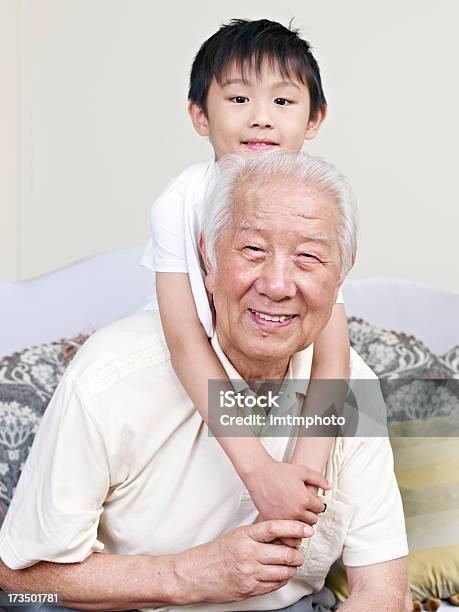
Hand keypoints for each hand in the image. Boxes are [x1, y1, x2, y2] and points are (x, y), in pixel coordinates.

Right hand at [172, 520, 307, 604]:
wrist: (196, 574)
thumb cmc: (216, 553)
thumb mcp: (237, 534)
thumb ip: (258, 533)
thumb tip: (282, 530)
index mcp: (245, 536)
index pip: (275, 528)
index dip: (294, 527)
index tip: (306, 529)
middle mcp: (248, 554)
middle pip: (285, 553)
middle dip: (297, 554)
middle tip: (298, 552)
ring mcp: (250, 573)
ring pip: (284, 572)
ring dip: (292, 568)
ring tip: (290, 564)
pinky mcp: (250, 589)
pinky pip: (275, 585)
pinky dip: (282, 580)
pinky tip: (279, 575)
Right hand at [245, 458, 328, 546]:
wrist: (259, 474)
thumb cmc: (280, 471)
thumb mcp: (302, 471)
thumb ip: (319, 479)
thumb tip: (329, 487)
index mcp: (305, 499)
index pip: (320, 508)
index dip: (317, 503)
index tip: (311, 501)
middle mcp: (296, 511)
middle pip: (312, 521)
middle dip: (310, 514)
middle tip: (304, 508)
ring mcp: (284, 518)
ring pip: (301, 530)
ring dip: (301, 524)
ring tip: (297, 516)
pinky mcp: (273, 522)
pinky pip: (287, 535)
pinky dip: (290, 533)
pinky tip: (288, 526)